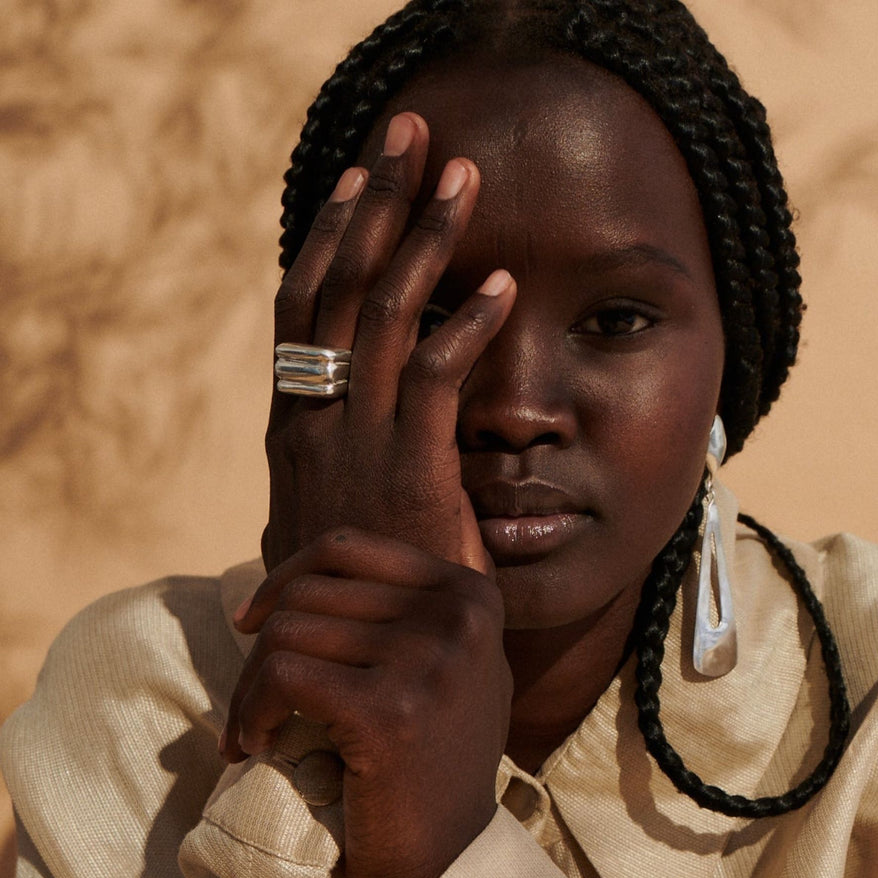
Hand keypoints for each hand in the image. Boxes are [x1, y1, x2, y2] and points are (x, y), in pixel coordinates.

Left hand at [220, 530, 511, 877]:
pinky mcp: (388, 709)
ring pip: (287, 632)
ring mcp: (428, 661)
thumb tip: (317, 562)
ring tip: (250, 729)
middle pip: (309, 594)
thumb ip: (411, 608)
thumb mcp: (447, 667)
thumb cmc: (432, 765)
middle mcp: (458, 617)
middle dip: (262, 647)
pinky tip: (253, 745)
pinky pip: (281, 676)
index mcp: (471, 594)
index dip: (284, 578)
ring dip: (249, 687)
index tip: (255, 623)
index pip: (346, 548)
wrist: (444, 860)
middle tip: (251, 702)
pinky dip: (248, 712)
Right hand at [262, 111, 515, 573]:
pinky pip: (436, 373)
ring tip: (460, 175)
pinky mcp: (409, 468)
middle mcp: (315, 420)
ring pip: (382, 312)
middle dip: (374, 200)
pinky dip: (467, 322)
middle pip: (336, 283)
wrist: (357, 662)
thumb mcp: (321, 526)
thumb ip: (328, 479)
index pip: (302, 307)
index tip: (355, 177)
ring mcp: (357, 441)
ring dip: (424, 237)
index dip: (328, 234)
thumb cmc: (351, 596)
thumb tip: (335, 459)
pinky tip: (502, 283)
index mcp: (294, 425)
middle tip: (408, 133)